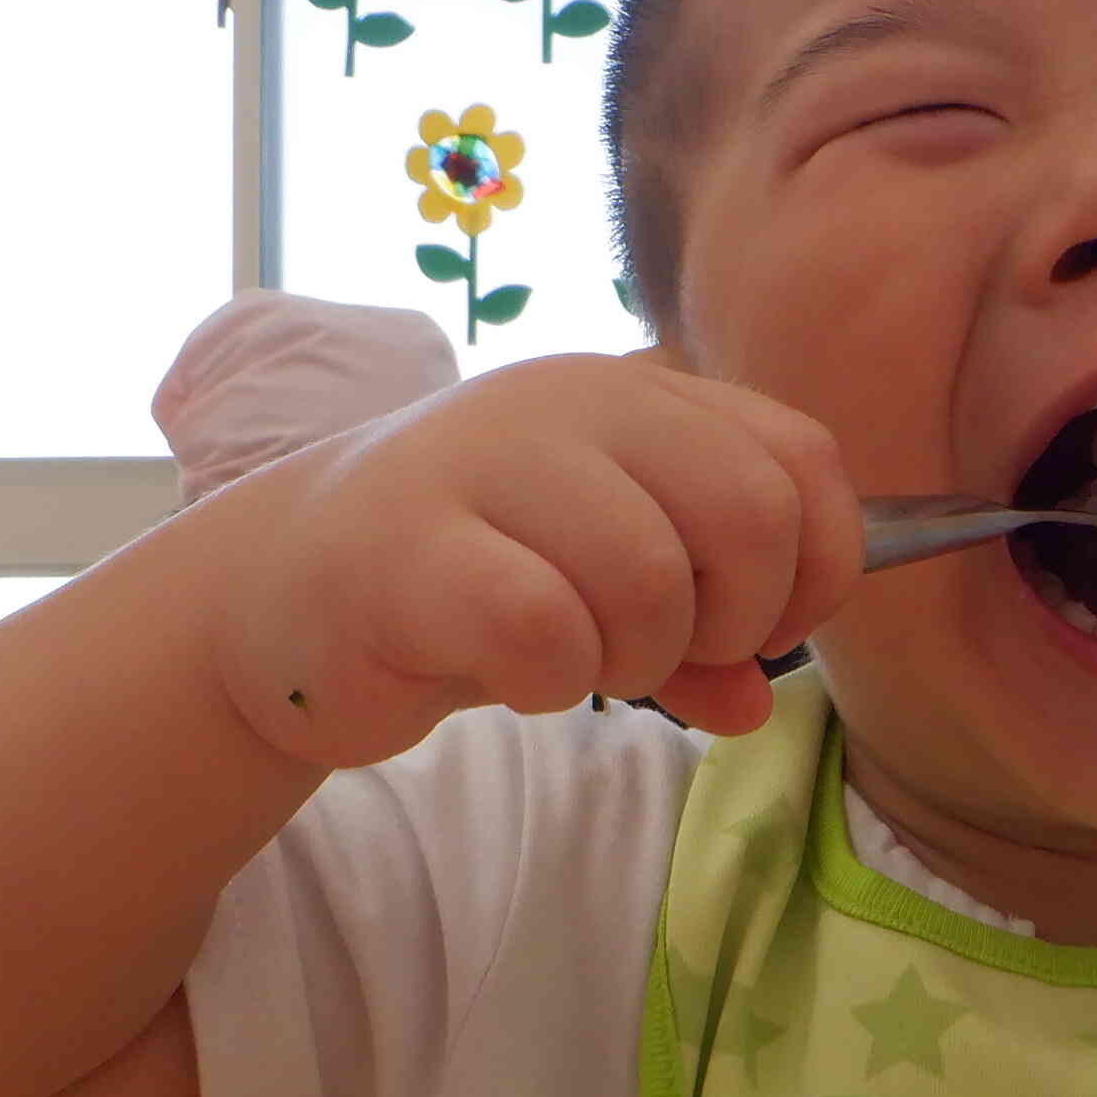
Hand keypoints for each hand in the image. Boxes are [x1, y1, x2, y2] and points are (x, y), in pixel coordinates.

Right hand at [214, 352, 862, 763]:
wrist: (283, 596)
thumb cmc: (471, 584)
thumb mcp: (609, 595)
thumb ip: (700, 636)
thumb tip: (755, 701)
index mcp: (638, 395)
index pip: (803, 462)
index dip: (812, 571)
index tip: (754, 632)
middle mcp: (570, 402)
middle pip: (749, 516)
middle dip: (731, 621)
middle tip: (661, 654)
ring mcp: (484, 461)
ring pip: (651, 580)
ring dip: (632, 659)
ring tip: (573, 659)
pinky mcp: (411, 547)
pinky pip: (546, 630)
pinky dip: (551, 681)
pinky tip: (509, 673)